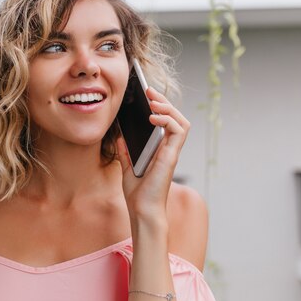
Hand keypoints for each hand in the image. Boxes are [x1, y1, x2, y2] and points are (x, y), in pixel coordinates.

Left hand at [115, 87, 189, 220]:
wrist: (141, 210)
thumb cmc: (137, 193)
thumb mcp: (126, 167)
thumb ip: (125, 151)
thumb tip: (119, 136)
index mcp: (159, 149)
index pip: (166, 122)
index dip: (159, 106)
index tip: (146, 95)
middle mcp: (168, 149)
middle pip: (175, 117)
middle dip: (163, 101)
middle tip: (149, 91)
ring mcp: (171, 152)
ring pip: (181, 121)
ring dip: (168, 107)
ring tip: (153, 101)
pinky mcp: (171, 156)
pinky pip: (178, 131)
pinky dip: (168, 120)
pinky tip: (153, 117)